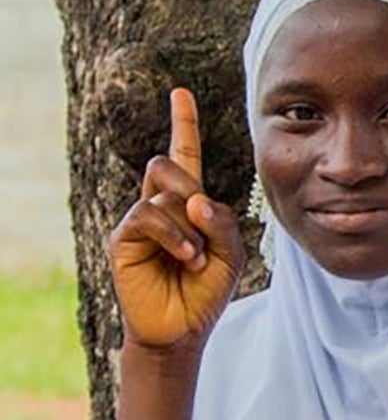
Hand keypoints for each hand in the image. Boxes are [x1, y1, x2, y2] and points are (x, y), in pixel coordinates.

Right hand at [107, 89, 243, 352]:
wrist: (182, 327)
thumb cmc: (206, 290)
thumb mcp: (231, 254)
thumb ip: (223, 222)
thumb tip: (195, 199)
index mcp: (189, 204)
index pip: (184, 156)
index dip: (183, 124)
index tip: (180, 92)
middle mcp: (160, 205)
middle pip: (169, 164)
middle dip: (193, 188)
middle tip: (205, 227)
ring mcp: (139, 220)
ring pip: (165, 191)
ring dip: (190, 225)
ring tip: (196, 257)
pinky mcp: (123, 238)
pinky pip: (148, 215)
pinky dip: (175, 235)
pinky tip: (186, 258)